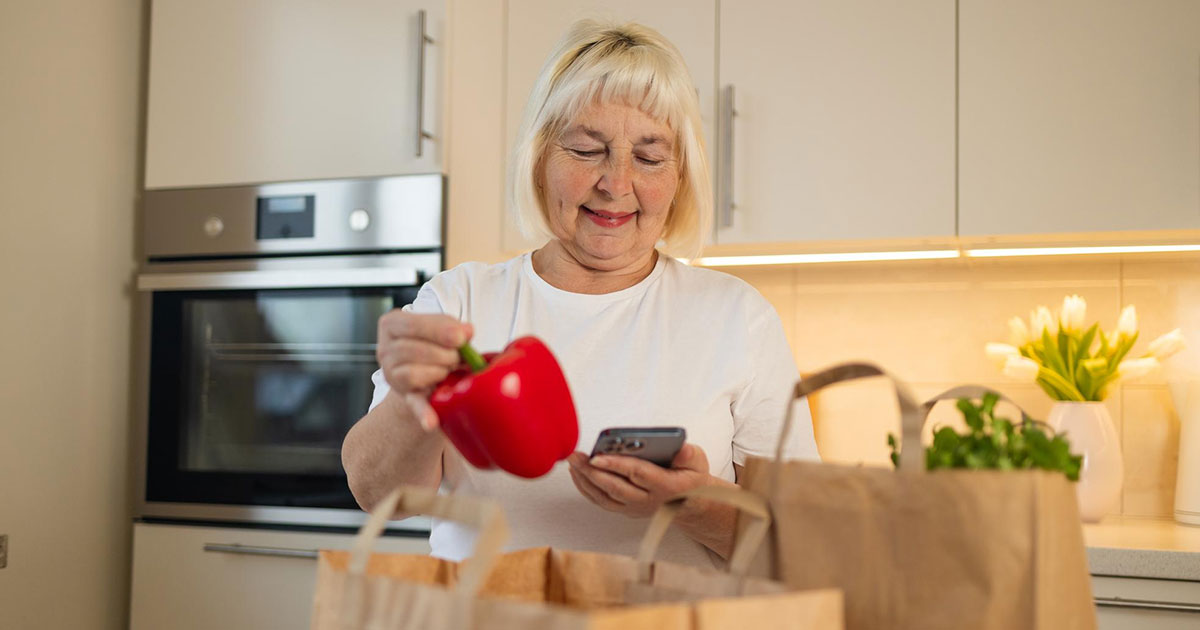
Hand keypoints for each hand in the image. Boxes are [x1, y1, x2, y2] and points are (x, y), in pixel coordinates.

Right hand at [376, 310, 472, 430]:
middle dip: (443, 354)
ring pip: (412, 374)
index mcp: (392, 325)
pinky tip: (431, 422)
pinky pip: (413, 405)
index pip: (410, 324)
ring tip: (450, 369)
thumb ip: (452, 327)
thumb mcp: (440, 328)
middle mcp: (385, 350)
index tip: (460, 337)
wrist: (428, 372)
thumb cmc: (434, 344)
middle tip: (458, 357)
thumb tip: (466, 331)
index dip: (437, 330)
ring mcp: (392, 375)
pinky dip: (423, 413)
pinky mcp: (406, 396)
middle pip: (410, 350)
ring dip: (439, 372)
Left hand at [566, 443, 713, 517]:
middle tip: (575, 456)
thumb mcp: (698, 462)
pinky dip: (586, 488)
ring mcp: (636, 508)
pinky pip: (602, 501)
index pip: (638, 474)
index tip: (597, 456)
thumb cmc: (691, 477)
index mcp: (667, 487)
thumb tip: (680, 450)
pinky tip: (577, 473)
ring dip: (585, 480)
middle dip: (592, 472)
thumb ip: (689, 455)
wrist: (690, 504)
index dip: (616, 465)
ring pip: (605, 497)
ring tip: (572, 462)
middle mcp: (649, 501)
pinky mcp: (626, 510)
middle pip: (616, 487)